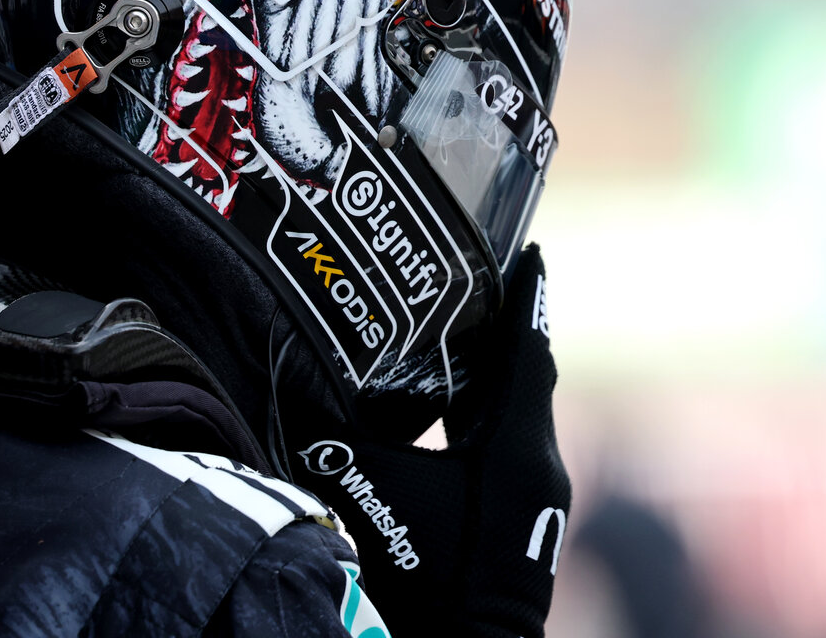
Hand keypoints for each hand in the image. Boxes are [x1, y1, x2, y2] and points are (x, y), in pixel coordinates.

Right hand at [287, 245, 570, 636]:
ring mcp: (538, 492)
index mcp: (513, 446)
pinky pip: (513, 437)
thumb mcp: (369, 491)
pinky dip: (490, 407)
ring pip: (522, 408)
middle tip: (480, 277)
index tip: (529, 249)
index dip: (527, 297)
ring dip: (498, 368)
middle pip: (528, 374)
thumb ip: (333, 431)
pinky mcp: (526, 513)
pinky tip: (457, 402)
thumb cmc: (421, 575)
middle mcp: (537, 462)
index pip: (528, 350)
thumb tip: (287, 374)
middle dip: (507, 324)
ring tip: (466, 326)